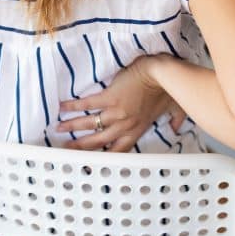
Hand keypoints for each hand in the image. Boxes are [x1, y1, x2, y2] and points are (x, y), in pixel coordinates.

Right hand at [56, 54, 185, 151]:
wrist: (161, 75)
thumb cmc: (169, 90)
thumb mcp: (173, 109)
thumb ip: (174, 121)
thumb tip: (176, 129)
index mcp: (137, 129)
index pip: (119, 149)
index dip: (104, 157)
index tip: (90, 161)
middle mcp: (125, 125)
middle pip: (99, 141)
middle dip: (81, 147)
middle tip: (66, 150)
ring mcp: (116, 112)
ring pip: (91, 124)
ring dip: (73, 127)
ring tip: (58, 129)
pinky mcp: (109, 97)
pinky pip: (88, 104)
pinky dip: (74, 106)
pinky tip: (61, 107)